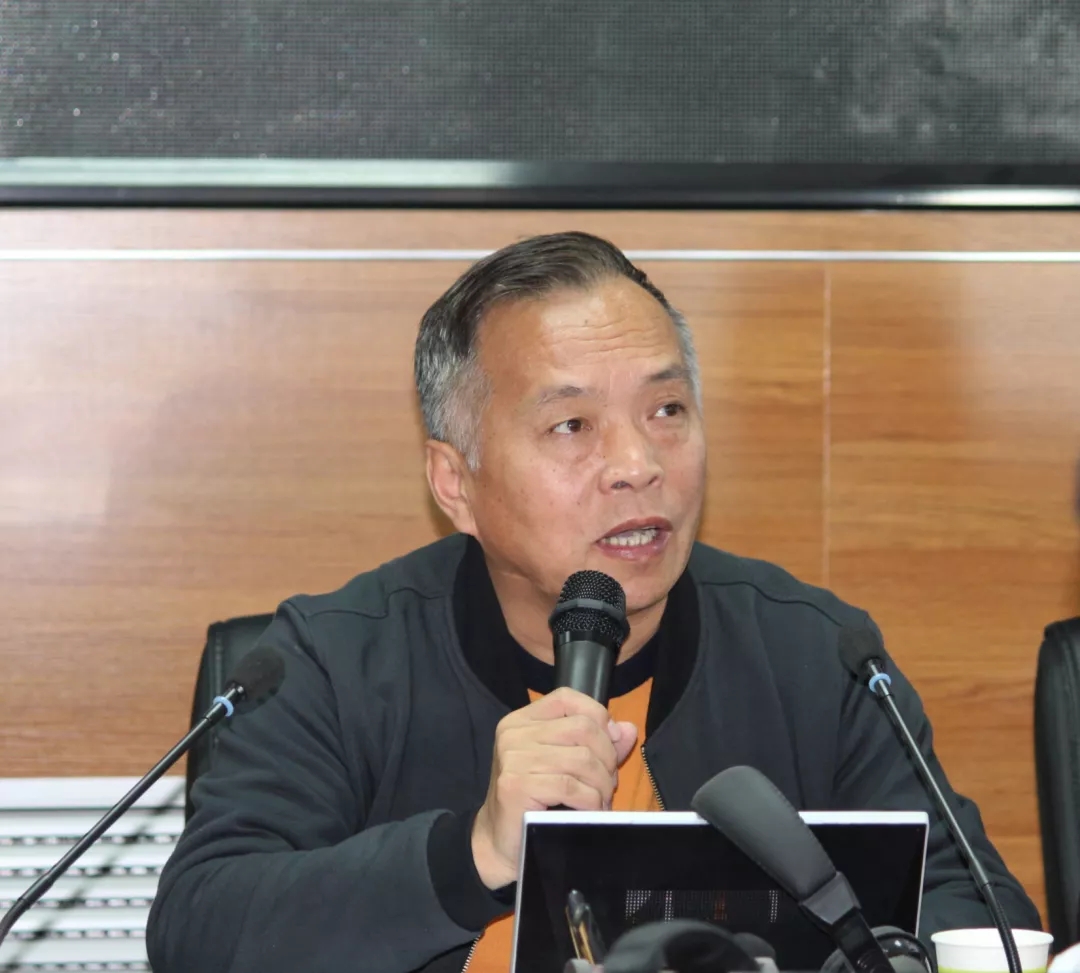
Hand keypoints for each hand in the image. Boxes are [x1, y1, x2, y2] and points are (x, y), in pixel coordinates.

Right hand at [471, 687, 637, 888]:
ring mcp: (512, 758)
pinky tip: (590, 811)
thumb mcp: (566, 765)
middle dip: (607, 757)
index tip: (610, 745)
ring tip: (600, 800)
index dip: (598, 716)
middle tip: (606, 783)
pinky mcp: (516, 786)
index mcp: (522, 720)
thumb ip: (596, 744)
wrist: (501, 843)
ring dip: (601, 784)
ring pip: (582, 758)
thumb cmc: (536, 802)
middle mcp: (514, 733)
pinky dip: (591, 801)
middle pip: (582, 727)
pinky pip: (571, 786)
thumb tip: (627, 729)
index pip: (567, 698)